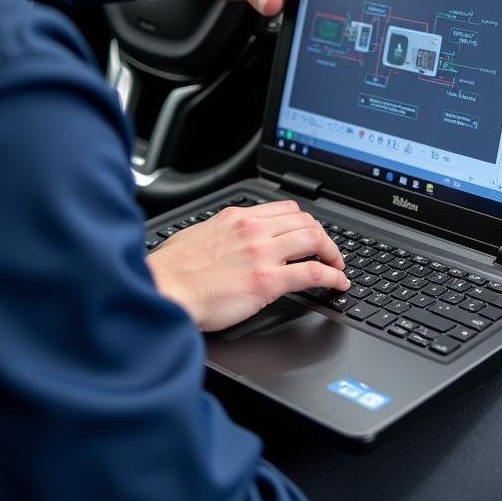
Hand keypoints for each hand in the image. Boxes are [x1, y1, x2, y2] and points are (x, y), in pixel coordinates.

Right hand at [147, 200, 350, 331]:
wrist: (163, 291)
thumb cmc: (172, 272)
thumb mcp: (197, 237)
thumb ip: (220, 234)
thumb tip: (228, 242)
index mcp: (236, 218)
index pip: (284, 210)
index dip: (304, 223)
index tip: (310, 234)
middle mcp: (252, 229)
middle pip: (304, 221)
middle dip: (322, 236)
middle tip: (328, 252)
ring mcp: (262, 253)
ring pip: (313, 239)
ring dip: (332, 253)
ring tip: (337, 266)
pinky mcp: (268, 280)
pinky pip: (312, 272)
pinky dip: (332, 276)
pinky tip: (338, 284)